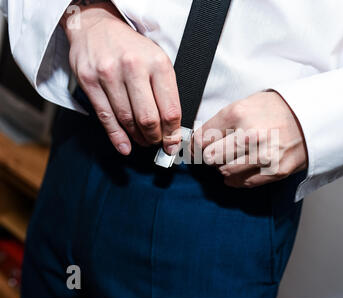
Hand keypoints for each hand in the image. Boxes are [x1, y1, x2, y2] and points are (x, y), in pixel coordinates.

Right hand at [61, 2, 181, 154]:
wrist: (96, 26)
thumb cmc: (132, 48)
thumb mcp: (157, 60)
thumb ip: (165, 91)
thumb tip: (172, 127)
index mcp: (157, 63)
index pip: (170, 109)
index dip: (173, 133)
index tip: (172, 143)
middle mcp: (133, 67)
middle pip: (148, 118)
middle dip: (154, 137)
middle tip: (156, 142)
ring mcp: (108, 74)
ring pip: (127, 119)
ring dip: (137, 137)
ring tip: (142, 140)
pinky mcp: (89, 81)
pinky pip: (105, 117)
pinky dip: (117, 137)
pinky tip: (125, 146)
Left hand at [193, 91, 307, 187]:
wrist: (312, 117)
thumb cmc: (276, 109)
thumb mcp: (246, 104)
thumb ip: (222, 122)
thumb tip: (199, 140)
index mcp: (238, 114)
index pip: (202, 138)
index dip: (195, 144)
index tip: (195, 148)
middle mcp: (249, 135)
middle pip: (210, 157)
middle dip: (210, 155)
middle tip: (216, 152)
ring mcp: (263, 155)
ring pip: (224, 171)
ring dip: (224, 167)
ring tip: (232, 159)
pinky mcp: (274, 171)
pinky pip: (243, 183)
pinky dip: (236, 179)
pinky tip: (240, 169)